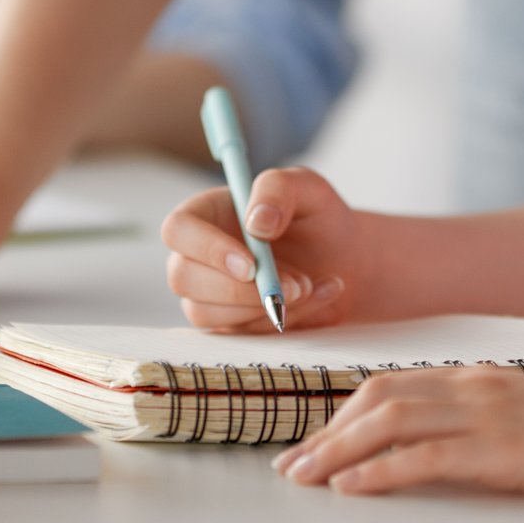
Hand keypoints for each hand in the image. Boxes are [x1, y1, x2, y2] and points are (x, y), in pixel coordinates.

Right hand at [160, 165, 367, 330]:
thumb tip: (255, 224)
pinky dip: (281, 320)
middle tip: (295, 284)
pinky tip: (319, 295)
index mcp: (206, 213)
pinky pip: (239, 334)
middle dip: (239, 290)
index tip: (251, 266)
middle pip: (183, 277)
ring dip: (262, 307)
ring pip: (206, 313)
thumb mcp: (308, 188)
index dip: (206, 249)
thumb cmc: (318, 218)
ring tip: (311, 285)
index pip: (178, 229)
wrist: (345, 260)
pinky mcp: (228, 324)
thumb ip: (278, 189)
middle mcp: (198, 255)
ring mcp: (208, 293)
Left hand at [278, 367, 523, 498]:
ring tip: (304, 477)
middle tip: (290, 466)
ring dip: (336, 450)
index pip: (392, 385)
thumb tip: (441, 445)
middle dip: (326, 432)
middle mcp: (474, 386)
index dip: (343, 413)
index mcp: (480, 377)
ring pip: (389, 422)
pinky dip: (379, 470)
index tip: (313, 442)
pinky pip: (424, 456)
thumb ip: (485, 422)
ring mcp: (487, 415)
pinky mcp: (502, 450)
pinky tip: (351, 486)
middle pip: (378, 399)